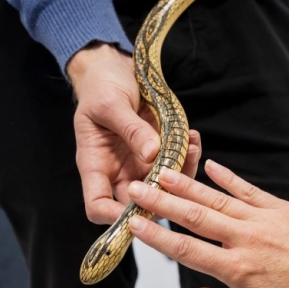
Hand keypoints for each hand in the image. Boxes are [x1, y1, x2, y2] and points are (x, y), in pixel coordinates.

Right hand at [67, 42, 200, 223]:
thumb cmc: (101, 87)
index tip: (139, 207)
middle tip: (179, 173)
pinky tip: (193, 139)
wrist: (114, 70)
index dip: (115, 218)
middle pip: (139, 205)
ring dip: (182, 175)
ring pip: (164, 189)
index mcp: (95, 165)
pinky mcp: (159, 154)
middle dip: (162, 197)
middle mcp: (118, 172)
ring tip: (191, 147)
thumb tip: (152, 153)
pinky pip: (177, 167)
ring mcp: (140, 165)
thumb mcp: (111, 104)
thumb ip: (130, 129)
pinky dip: (189, 157)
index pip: (98, 206)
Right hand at [125, 160, 288, 287]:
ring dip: (187, 185)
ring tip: (162, 174)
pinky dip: (228, 177)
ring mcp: (264, 220)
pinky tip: (209, 165)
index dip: (157, 238)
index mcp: (238, 270)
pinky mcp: (281, 208)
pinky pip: (248, 189)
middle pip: (195, 217)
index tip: (135, 225)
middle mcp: (247, 240)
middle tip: (136, 189)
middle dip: (162, 202)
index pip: (187, 251)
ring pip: (217, 199)